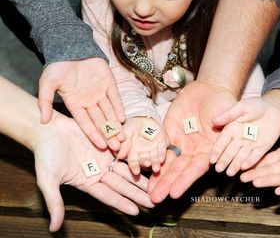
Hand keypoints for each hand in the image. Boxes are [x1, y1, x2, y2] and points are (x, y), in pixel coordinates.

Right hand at [34, 113, 153, 231]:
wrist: (48, 129)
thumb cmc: (45, 154)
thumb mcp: (48, 180)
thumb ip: (54, 202)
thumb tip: (54, 228)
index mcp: (87, 182)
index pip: (109, 196)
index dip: (122, 203)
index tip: (136, 211)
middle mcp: (99, 171)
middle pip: (122, 184)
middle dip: (138, 193)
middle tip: (154, 201)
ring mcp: (104, 157)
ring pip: (127, 168)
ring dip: (141, 176)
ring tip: (156, 183)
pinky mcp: (107, 142)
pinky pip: (124, 150)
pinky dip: (135, 155)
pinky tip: (148, 159)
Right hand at [38, 58, 124, 150]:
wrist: (70, 47)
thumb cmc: (57, 66)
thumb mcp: (47, 84)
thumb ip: (45, 102)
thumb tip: (43, 121)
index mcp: (76, 104)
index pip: (85, 123)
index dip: (93, 134)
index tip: (101, 146)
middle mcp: (89, 102)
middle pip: (100, 121)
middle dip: (108, 134)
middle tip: (117, 147)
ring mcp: (100, 93)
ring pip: (109, 112)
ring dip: (115, 124)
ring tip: (122, 137)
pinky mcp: (109, 83)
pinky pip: (115, 97)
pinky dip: (118, 107)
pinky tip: (122, 118)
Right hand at [118, 117, 167, 174]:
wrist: (143, 118)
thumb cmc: (131, 126)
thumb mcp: (125, 132)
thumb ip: (123, 143)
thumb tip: (119, 155)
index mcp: (132, 153)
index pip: (133, 162)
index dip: (134, 166)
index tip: (136, 171)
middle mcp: (143, 154)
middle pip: (144, 161)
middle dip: (145, 163)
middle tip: (147, 164)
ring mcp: (153, 150)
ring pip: (154, 158)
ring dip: (155, 163)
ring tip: (156, 168)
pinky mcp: (162, 144)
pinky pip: (162, 150)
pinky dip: (162, 154)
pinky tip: (162, 159)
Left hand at [148, 81, 236, 202]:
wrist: (210, 90)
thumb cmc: (223, 103)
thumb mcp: (228, 116)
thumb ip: (223, 128)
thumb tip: (219, 133)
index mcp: (210, 150)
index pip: (196, 168)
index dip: (185, 180)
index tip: (175, 193)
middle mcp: (194, 150)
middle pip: (179, 170)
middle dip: (167, 184)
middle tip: (154, 198)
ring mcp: (181, 142)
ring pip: (168, 162)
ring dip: (158, 177)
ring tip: (148, 191)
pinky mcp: (169, 132)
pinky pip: (160, 145)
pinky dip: (153, 156)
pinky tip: (144, 167)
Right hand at [210, 97, 279, 175]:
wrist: (274, 108)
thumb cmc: (255, 105)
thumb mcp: (241, 107)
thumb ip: (229, 114)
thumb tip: (214, 121)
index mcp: (231, 129)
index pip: (221, 142)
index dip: (216, 151)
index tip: (211, 159)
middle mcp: (239, 139)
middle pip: (229, 152)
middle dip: (224, 161)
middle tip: (219, 170)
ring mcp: (250, 145)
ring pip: (241, 157)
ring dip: (235, 165)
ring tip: (229, 173)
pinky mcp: (262, 148)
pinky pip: (255, 156)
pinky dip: (250, 162)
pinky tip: (245, 167)